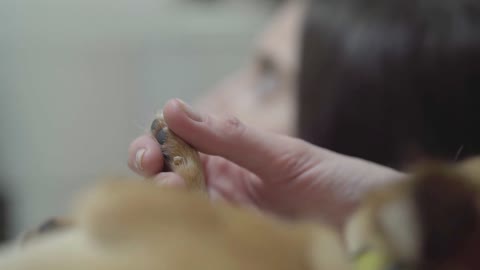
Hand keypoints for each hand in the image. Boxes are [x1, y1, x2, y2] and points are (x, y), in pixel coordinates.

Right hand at [128, 99, 402, 225]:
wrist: (372, 223)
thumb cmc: (337, 181)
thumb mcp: (284, 154)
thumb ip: (230, 136)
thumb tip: (173, 109)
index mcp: (234, 153)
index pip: (182, 140)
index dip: (160, 138)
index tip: (154, 144)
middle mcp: (225, 182)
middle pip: (170, 170)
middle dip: (151, 163)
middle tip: (152, 164)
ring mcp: (229, 213)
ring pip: (178, 201)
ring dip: (162, 192)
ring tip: (170, 187)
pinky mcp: (236, 239)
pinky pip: (199, 231)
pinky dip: (181, 224)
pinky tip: (178, 217)